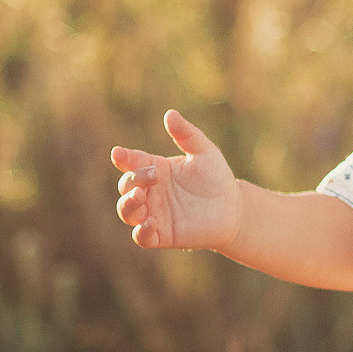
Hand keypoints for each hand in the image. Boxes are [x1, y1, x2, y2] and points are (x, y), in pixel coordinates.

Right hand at [110, 110, 242, 250]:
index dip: (123, 158)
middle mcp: (150, 191)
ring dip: (128, 204)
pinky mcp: (162, 235)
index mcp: (155, 168)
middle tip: (154, 175)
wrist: (233, 207)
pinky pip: (142, 237)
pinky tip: (151, 223)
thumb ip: (187, 134)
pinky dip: (141, 232)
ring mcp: (154, 213)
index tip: (118, 154)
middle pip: (125, 186)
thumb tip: (169, 114)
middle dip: (133, 180)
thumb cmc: (216, 177)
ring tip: (141, 196)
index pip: (131, 162)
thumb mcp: (204, 152)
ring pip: (127, 211)